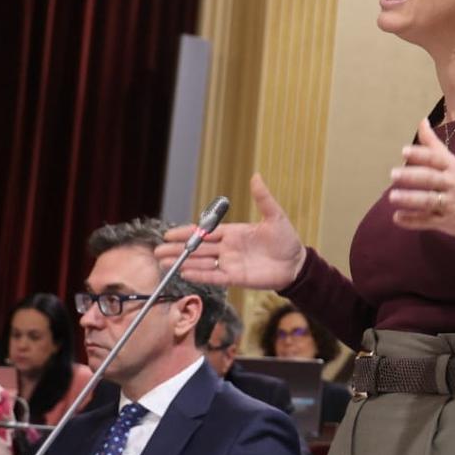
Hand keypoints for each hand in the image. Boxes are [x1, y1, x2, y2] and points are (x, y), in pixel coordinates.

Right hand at [156, 173, 306, 290]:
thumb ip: (263, 199)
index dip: (187, 233)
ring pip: (202, 263)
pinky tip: (185, 273)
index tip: (170, 233)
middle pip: (198, 248)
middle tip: (158, 250)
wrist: (296, 264)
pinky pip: (214, 277)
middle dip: (178, 249)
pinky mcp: (236, 278)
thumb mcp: (275, 217)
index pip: (205, 231)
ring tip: (164, 263)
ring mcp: (230, 263)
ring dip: (183, 262)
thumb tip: (256, 176)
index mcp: (233, 233)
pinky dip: (200, 275)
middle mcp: (228, 248)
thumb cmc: (287, 240)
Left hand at [387, 119, 454, 237]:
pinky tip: (397, 218)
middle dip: (412, 176)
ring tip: (392, 197)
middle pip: (431, 179)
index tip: (404, 151)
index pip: (436, 159)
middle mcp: (451, 184)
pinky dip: (412, 221)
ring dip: (410, 199)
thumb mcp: (452, 162)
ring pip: (429, 201)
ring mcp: (449, 204)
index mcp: (452, 167)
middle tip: (393, 174)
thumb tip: (422, 121)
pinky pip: (428, 221)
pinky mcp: (446, 221)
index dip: (421, 154)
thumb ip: (433, 144)